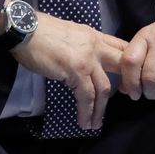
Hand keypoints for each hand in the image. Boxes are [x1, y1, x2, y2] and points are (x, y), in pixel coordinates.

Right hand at [9, 14, 127, 130]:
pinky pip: (86, 96)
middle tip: (126, 97)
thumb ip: (83, 46)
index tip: (128, 78)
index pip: (121, 47)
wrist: (26, 30)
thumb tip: (84, 61)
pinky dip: (87, 111)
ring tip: (95, 123)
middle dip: (126, 84)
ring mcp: (88, 59)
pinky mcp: (76, 71)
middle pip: (121, 66)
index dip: (128, 63)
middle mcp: (96, 46)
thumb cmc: (42, 32)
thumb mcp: (72, 33)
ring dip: (100, 108)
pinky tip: (84, 121)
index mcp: (95, 36)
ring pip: (104, 88)